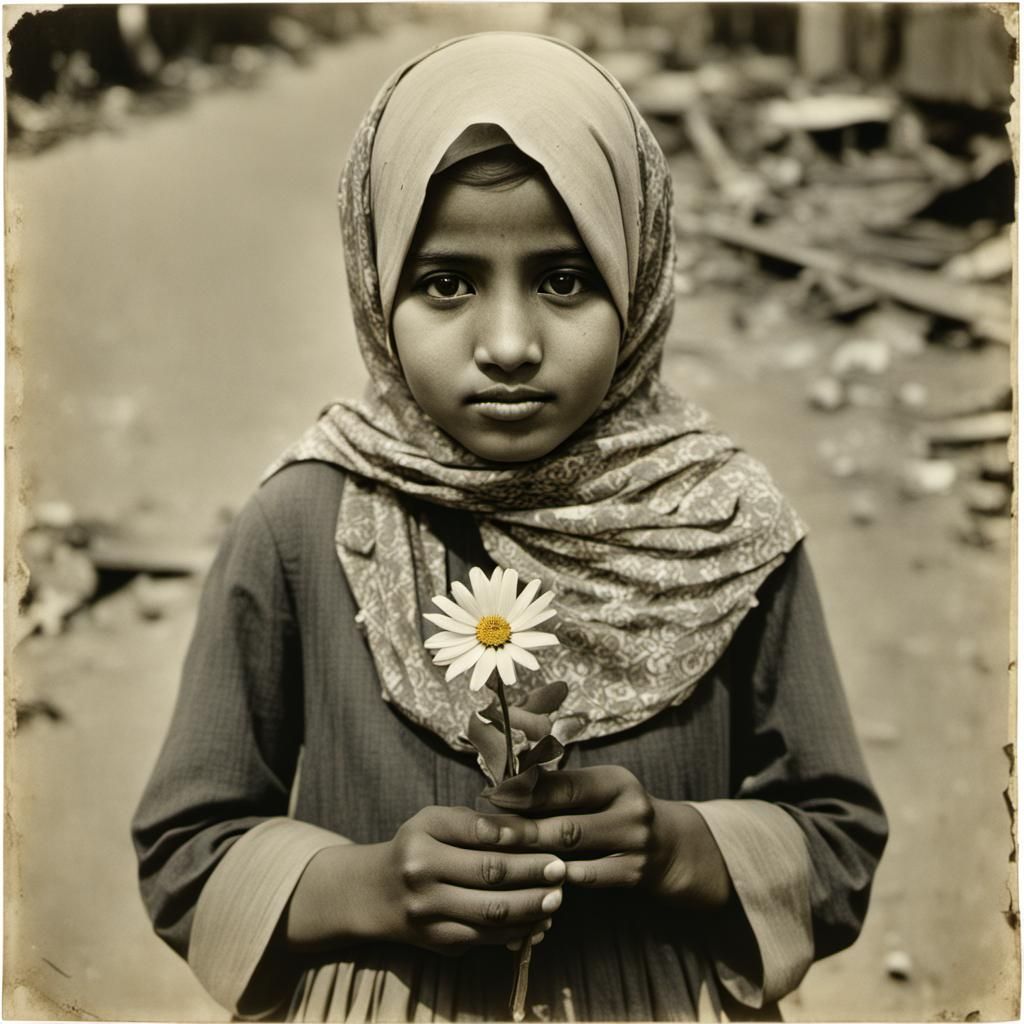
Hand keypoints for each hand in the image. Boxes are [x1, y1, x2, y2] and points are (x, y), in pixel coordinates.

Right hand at [286, 805, 564, 955]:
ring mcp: (428, 914)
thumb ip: (477, 823)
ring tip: (557, 897)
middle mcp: (421, 875)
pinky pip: (486, 938)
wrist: (375, 893)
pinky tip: (539, 920)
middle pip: (489, 875)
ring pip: (491, 912)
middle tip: (561, 869)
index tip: (549, 837)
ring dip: (531, 906)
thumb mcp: (436, 821)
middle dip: (532, 873)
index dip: (518, 836)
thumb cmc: (417, 846)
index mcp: (424, 836)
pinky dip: (517, 930)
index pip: (478, 834)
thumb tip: (529, 828)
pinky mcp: (438, 942)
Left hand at [486, 766, 731, 908]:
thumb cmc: (619, 812)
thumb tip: (509, 783)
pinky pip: (585, 879)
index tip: (492, 795)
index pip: (565, 785)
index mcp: (616, 781)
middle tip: (485, 831)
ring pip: (572, 852)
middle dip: (520, 828)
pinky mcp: (633, 876)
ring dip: (532, 855)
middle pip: (565, 822)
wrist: (670, 848)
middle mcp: (629, 810)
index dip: (526, 791)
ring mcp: (634, 845)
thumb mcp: (601, 790)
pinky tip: (528, 878)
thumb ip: (564, 788)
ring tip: (498, 855)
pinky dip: (555, 878)